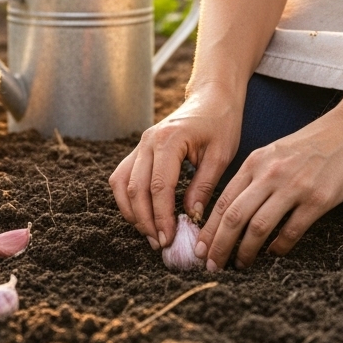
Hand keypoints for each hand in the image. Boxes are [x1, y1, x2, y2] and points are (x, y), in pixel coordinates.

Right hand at [109, 88, 242, 248]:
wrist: (211, 98)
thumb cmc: (220, 124)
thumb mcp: (221, 156)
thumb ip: (203, 186)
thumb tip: (191, 217)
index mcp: (168, 140)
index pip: (158, 186)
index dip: (161, 216)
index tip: (169, 239)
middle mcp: (147, 141)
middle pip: (135, 188)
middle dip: (145, 220)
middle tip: (160, 244)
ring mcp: (139, 145)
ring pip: (121, 184)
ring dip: (132, 212)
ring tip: (149, 233)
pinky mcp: (138, 150)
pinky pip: (122, 177)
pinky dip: (126, 198)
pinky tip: (141, 215)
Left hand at [194, 107, 342, 269]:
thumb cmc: (310, 146)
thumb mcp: (273, 153)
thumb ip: (253, 177)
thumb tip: (232, 209)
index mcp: (255, 162)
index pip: (223, 201)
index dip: (208, 228)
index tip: (199, 248)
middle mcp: (269, 174)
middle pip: (234, 216)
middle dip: (218, 245)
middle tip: (211, 265)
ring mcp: (294, 187)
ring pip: (258, 227)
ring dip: (245, 251)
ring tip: (240, 265)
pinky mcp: (318, 200)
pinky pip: (292, 230)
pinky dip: (279, 247)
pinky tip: (274, 254)